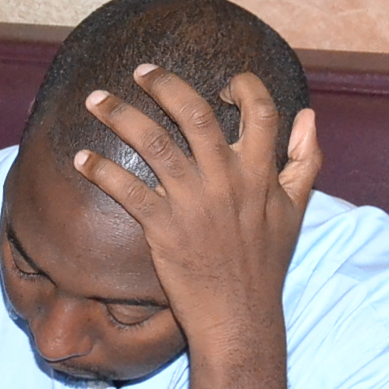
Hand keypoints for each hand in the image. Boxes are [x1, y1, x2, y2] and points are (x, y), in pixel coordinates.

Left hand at [73, 67, 321, 355]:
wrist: (240, 317)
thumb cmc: (265, 264)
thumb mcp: (295, 210)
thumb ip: (304, 160)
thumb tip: (307, 115)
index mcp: (261, 173)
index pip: (261, 111)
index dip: (244, 87)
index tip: (223, 84)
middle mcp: (227, 180)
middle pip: (195, 114)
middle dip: (164, 84)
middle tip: (141, 71)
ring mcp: (194, 203)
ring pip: (154, 142)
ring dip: (120, 115)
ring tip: (94, 99)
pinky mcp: (164, 228)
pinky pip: (127, 189)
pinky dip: (101, 170)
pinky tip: (81, 158)